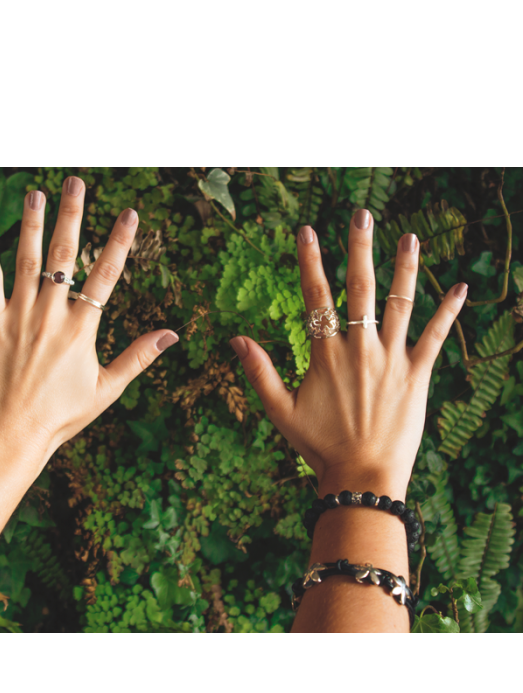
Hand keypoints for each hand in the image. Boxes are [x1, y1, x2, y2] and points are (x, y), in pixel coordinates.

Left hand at [0, 177, 178, 464]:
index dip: (119, 241)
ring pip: (27, 259)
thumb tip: (172, 334)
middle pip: (65, 255)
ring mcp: (18, 316)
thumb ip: (138, 357)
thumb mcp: (107, 389)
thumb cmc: (61, 416)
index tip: (129, 212)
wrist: (11, 434)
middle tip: (76, 182)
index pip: (107, 275)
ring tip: (37, 191)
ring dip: (32, 222)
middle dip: (73, 215)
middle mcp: (51, 315)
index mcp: (82, 329)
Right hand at [230, 208, 466, 496]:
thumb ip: (259, 372)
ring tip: (409, 238)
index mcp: (325, 354)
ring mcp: (391, 360)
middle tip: (363, 215)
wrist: (363, 475)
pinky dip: (448, 311)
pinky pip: (436, 336)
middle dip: (360, 248)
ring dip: (405, 268)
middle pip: (359, 287)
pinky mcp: (418, 375)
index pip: (316, 296)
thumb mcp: (280, 411)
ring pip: (399, 303)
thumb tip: (235, 339)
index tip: (308, 230)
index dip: (311, 260)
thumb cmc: (320, 446)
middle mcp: (359, 349)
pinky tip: (460, 286)